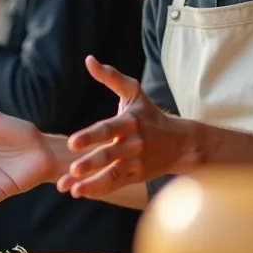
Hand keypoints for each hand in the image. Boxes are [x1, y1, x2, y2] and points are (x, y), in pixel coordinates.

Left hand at [57, 56, 196, 198]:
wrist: (180, 143)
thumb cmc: (149, 114)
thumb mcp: (134, 93)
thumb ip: (111, 77)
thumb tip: (89, 60)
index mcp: (129, 122)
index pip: (107, 129)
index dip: (90, 136)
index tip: (72, 143)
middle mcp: (133, 143)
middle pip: (109, 155)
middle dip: (90, 163)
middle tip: (72, 170)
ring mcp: (135, 162)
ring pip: (111, 174)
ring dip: (91, 183)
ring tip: (72, 190)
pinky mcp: (135, 176)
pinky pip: (115, 184)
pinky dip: (98, 189)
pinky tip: (81, 193)